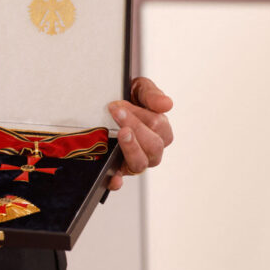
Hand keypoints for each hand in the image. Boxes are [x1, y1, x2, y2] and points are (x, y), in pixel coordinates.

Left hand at [107, 76, 173, 190]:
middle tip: (117, 113)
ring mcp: (135, 160)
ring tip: (121, 134)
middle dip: (135, 127)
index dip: (140, 116)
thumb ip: (151, 94)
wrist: (104, 106)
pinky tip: (113, 178)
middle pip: (153, 146)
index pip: (158, 126)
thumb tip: (166, 104)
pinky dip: (117, 180)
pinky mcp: (118, 169)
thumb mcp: (138, 89)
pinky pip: (119, 178)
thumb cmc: (126, 98)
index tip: (120, 106)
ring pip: (140, 163)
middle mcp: (151, 149)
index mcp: (160, 130)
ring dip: (131, 148)